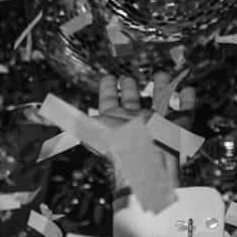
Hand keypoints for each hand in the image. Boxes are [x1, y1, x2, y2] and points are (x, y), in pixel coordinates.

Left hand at [78, 72, 193, 212]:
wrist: (145, 162)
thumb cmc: (118, 147)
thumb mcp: (90, 128)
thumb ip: (73, 119)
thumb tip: (50, 109)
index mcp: (113, 122)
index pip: (108, 102)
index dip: (106, 89)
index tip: (107, 77)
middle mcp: (134, 122)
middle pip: (131, 102)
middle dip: (129, 89)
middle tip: (129, 77)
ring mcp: (156, 124)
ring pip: (159, 102)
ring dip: (160, 88)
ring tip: (161, 74)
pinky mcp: (177, 127)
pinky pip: (184, 111)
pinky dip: (186, 99)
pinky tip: (187, 88)